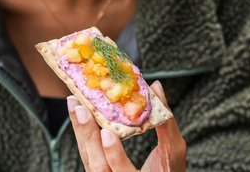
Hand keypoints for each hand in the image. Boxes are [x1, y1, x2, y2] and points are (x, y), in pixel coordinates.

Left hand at [67, 81, 186, 170]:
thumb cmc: (169, 171)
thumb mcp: (174, 151)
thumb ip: (166, 123)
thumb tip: (156, 87)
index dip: (115, 156)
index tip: (107, 134)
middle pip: (98, 167)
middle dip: (88, 136)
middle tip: (81, 109)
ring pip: (89, 159)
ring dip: (80, 131)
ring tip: (75, 105)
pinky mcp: (100, 171)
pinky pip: (88, 155)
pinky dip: (83, 135)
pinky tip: (79, 116)